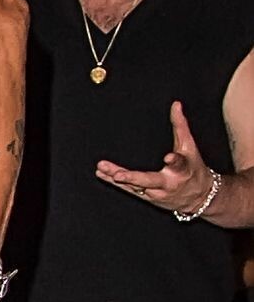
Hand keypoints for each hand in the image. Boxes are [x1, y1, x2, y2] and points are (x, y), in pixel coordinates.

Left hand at [95, 101, 213, 214]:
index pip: (180, 164)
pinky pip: (129, 190)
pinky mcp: (148, 197)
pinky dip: (114, 183)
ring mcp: (157, 193)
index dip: (175, 160)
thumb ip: (181, 125)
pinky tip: (101, 174)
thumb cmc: (193, 168)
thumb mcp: (190, 147)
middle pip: (151, 181)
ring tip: (101, 168)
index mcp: (182, 170)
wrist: (199, 197)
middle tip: (118, 175)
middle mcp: (169, 184)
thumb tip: (176, 104)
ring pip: (135, 187)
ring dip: (116, 178)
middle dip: (133, 178)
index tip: (169, 157)